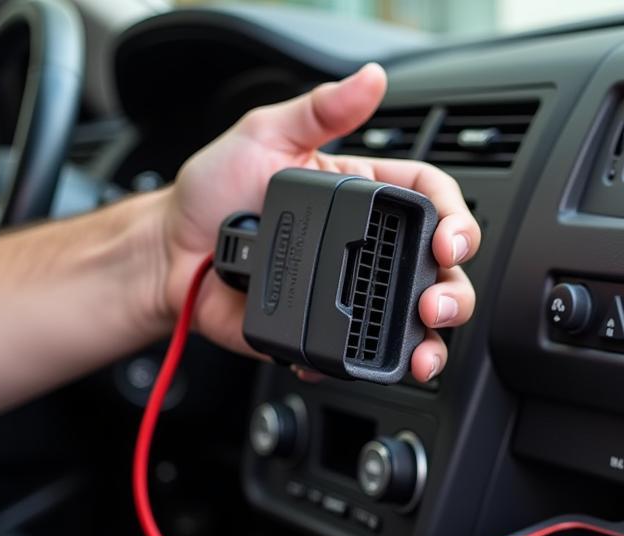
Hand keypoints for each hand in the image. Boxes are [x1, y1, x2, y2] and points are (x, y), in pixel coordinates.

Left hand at [159, 64, 478, 382]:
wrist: (168, 254)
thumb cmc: (212, 192)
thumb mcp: (265, 135)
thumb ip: (320, 111)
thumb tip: (370, 81)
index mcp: (364, 198)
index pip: (431, 204)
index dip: (454, 222)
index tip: (448, 239)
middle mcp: (366, 250)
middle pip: (437, 274)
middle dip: (453, 293)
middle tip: (436, 304)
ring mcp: (348, 296)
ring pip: (412, 325)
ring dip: (430, 343)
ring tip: (422, 352)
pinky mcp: (325, 335)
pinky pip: (360, 357)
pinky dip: (365, 367)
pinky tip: (354, 361)